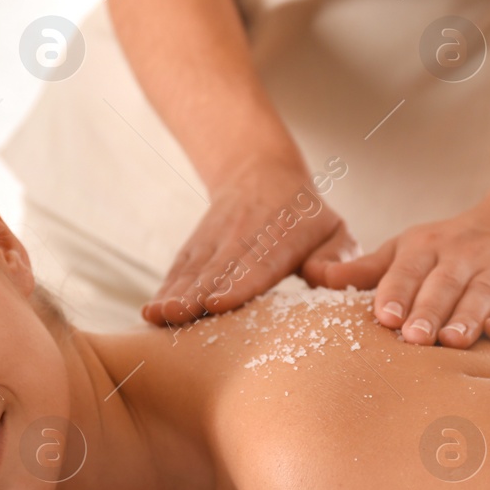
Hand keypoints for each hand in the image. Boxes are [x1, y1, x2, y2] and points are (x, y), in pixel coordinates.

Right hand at [142, 159, 358, 326]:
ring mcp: (214, 241)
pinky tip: (152, 311)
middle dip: (195, 295)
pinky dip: (165, 289)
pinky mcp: (196, 246)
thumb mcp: (333, 228)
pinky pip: (179, 269)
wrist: (260, 173)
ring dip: (174, 294)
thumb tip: (322, 279)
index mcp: (280, 239)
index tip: (217, 303)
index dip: (237, 284)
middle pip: (217, 270)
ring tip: (157, 316)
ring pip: (193, 270)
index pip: (258, 264)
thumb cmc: (305, 216)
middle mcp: (242, 238)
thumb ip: (337, 256)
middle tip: (176, 317)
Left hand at [315, 188, 489, 347]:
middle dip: (429, 310)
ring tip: (453, 340)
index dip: (396, 292)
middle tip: (413, 337)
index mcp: (427, 248)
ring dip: (468, 316)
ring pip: (482, 293)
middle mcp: (463, 257)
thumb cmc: (453, 247)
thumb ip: (367, 270)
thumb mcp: (408, 249)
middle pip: (444, 284)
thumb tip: (313, 276)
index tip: (384, 317)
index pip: (407, 270)